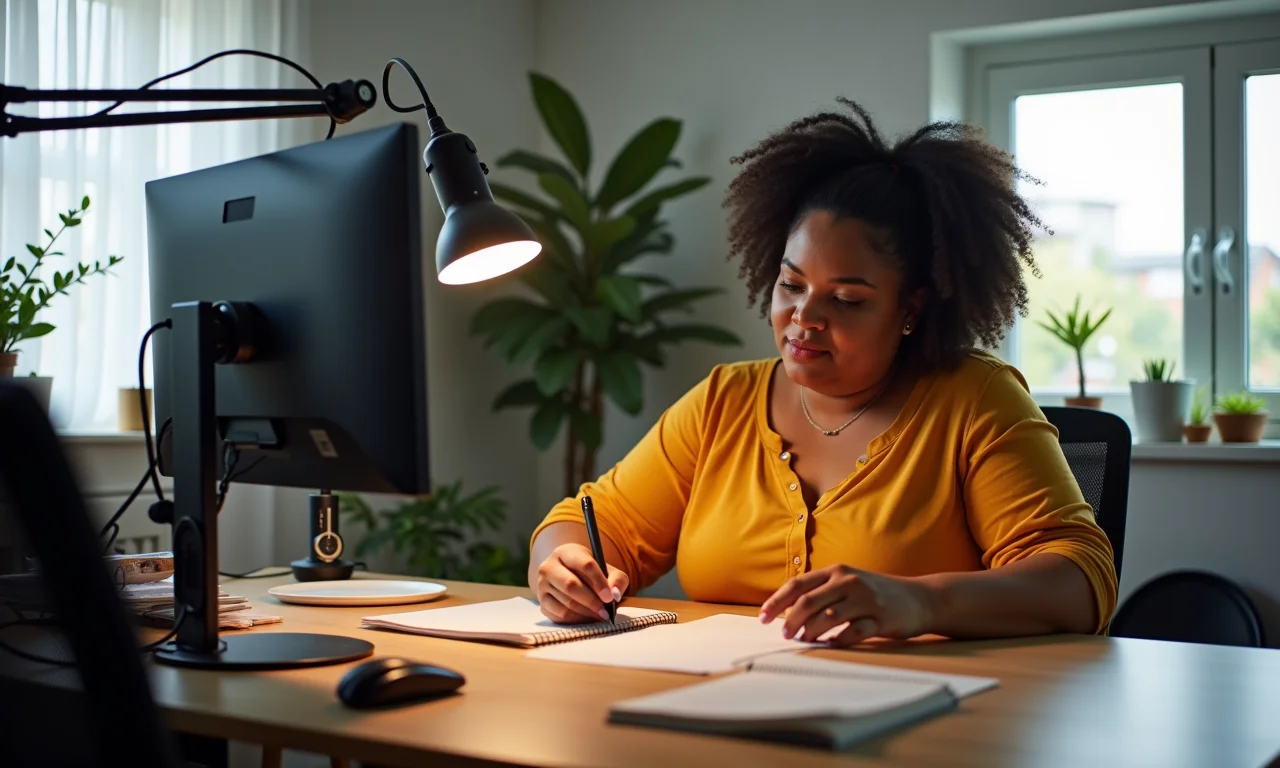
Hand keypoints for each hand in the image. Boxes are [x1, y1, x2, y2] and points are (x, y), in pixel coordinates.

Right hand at [534, 543, 629, 623]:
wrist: (568, 577)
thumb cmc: (591, 574)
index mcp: (566, 552)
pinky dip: (578, 619)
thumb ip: (617, 579)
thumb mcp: (607, 570)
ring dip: (587, 612)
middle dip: (592, 601)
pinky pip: (560, 615)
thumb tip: (615, 594)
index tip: (610, 597)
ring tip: (600, 615)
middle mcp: (549, 566)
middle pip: (571, 585)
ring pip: (567, 602)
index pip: (584, 564)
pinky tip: (588, 618)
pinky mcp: (542, 602)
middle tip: (606, 612)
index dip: (599, 582)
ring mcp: (542, 585)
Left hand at [759, 565, 933, 645]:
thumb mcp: (848, 583)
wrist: (919, 598)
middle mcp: (848, 581)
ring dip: (811, 632)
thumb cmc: (876, 593)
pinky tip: (830, 646)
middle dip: (790, 621)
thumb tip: (787, 612)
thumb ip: (822, 591)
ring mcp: (864, 599)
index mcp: (835, 571)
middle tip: (784, 635)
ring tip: (803, 641)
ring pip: (827, 617)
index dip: (777, 602)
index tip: (763, 618)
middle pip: (808, 602)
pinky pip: (853, 632)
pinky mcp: (880, 618)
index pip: (797, 585)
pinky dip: (838, 640)